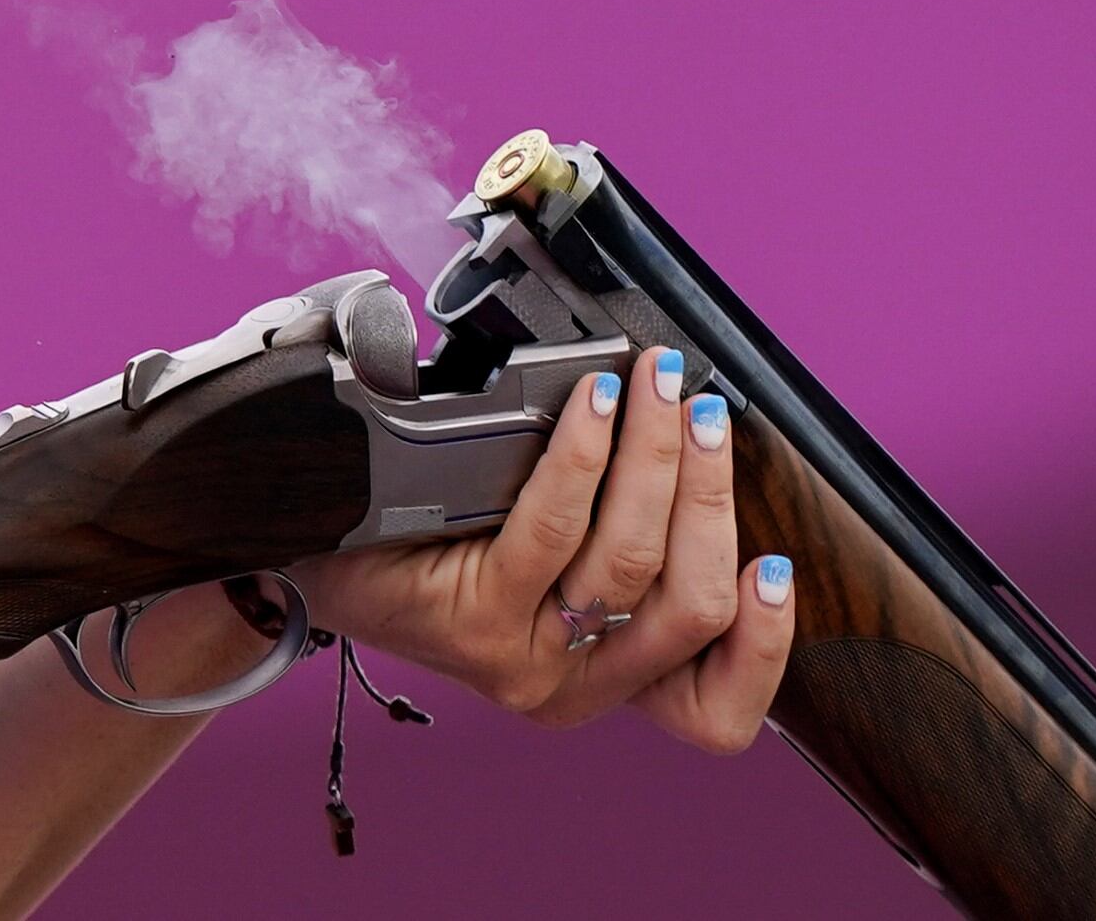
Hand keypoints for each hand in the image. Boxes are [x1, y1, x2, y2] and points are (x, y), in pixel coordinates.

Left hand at [291, 347, 795, 748]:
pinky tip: (594, 403)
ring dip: (658, 456)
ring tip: (657, 385)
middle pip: (691, 604)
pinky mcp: (474, 618)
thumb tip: (691, 434)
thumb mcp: (548, 557)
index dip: (766, 646)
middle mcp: (572, 686)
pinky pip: (555, 526)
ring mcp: (522, 658)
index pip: (716, 711)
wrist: (320, 552)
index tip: (775, 567)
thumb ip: (623, 527)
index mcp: (607, 681)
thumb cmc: (442, 539)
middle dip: (712, 493)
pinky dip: (587, 453)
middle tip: (705, 412)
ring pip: (633, 560)